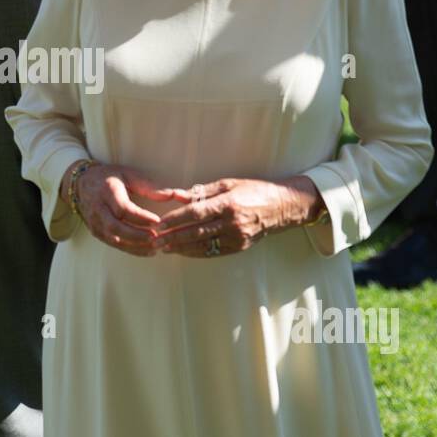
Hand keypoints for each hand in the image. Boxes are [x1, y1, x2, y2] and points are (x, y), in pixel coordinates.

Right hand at [66, 162, 192, 256]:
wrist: (81, 184)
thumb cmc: (109, 177)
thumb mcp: (128, 174)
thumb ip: (148, 186)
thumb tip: (171, 195)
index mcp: (107, 191)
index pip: (122, 208)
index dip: (140, 217)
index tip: (157, 221)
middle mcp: (98, 208)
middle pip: (115, 227)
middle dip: (137, 235)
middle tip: (157, 238)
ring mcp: (95, 222)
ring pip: (114, 239)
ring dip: (136, 246)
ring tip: (156, 247)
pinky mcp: (96, 232)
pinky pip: (114, 244)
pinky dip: (131, 250)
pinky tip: (147, 251)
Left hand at [151, 177, 301, 258]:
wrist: (282, 207)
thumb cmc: (253, 190)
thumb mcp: (228, 184)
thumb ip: (202, 192)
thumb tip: (177, 195)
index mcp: (228, 204)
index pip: (195, 213)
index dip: (174, 219)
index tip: (158, 224)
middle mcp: (232, 223)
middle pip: (195, 232)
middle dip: (172, 237)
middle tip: (154, 241)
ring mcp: (236, 237)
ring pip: (202, 246)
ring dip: (181, 248)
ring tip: (164, 247)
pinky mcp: (239, 247)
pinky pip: (213, 252)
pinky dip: (195, 252)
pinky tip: (183, 250)